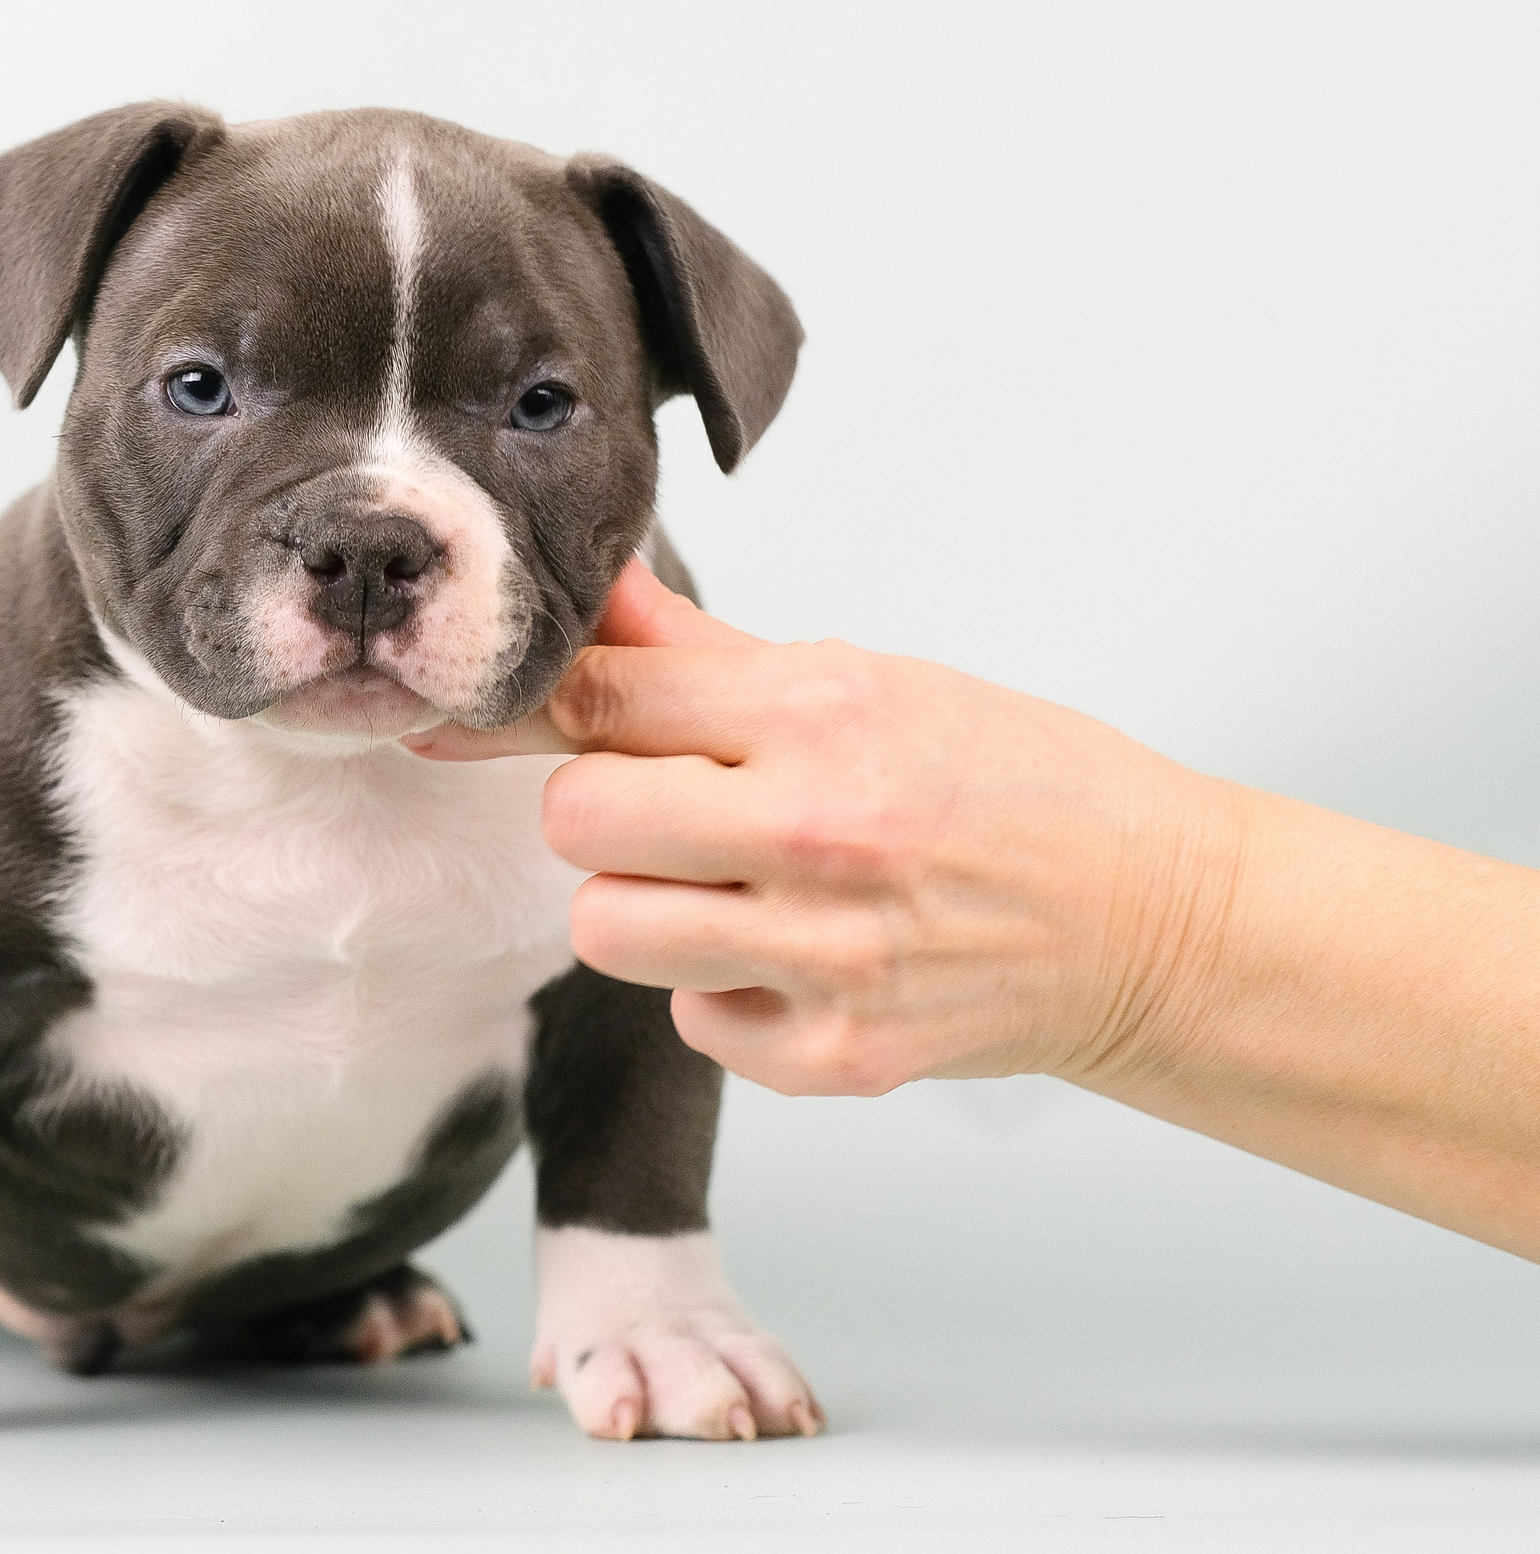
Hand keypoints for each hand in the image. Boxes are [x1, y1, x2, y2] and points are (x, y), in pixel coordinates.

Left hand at [410, 561, 1245, 1095]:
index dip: (532, 709)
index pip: (601, 701)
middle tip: (659, 814)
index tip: (492, 718)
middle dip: (597, 815)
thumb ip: (703, 654)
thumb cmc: (1008, 782)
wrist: (1150, 917)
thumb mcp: (866, 680)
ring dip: (641, 909)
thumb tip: (596, 585)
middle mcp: (819, 832)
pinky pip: (689, 1021)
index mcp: (822, 715)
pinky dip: (720, 995)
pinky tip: (789, 959)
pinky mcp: (837, 1056)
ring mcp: (828, 956)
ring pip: (605, 931)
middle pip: (576, 822)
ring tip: (722, 889)